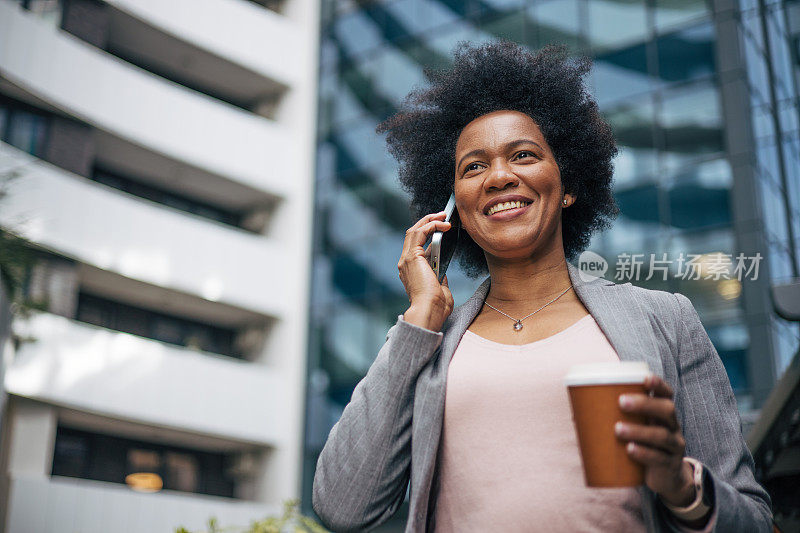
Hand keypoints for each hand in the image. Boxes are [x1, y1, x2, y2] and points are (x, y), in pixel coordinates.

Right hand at [398, 211, 454, 331]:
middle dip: (428, 222)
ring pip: (414, 231)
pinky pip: (421, 233)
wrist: (429, 311)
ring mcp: (406, 259)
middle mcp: (405, 263)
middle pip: (413, 235)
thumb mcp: (439, 289)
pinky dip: (432, 225)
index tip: (441, 228)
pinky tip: (444, 224)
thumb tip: (441, 272)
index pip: (416, 246)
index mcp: (410, 271)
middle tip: (443, 215)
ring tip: (444, 215)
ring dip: (429, 220)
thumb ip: (438, 278)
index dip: (428, 234)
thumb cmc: (436, 307)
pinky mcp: (412, 257)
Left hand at [615, 375, 695, 506]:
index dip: (658, 384)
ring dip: (639, 430)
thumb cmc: (644, 445)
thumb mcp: (636, 430)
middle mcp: (672, 427)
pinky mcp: (669, 466)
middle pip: (666, 410)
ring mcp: (674, 447)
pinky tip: (630, 450)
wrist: (666, 478)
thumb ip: (615, 419)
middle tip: (621, 402)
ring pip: (661, 435)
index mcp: (662, 414)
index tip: (644, 378)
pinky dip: (644, 453)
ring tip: (617, 429)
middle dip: (645, 404)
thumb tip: (576, 414)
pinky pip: (659, 458)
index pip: (666, 394)